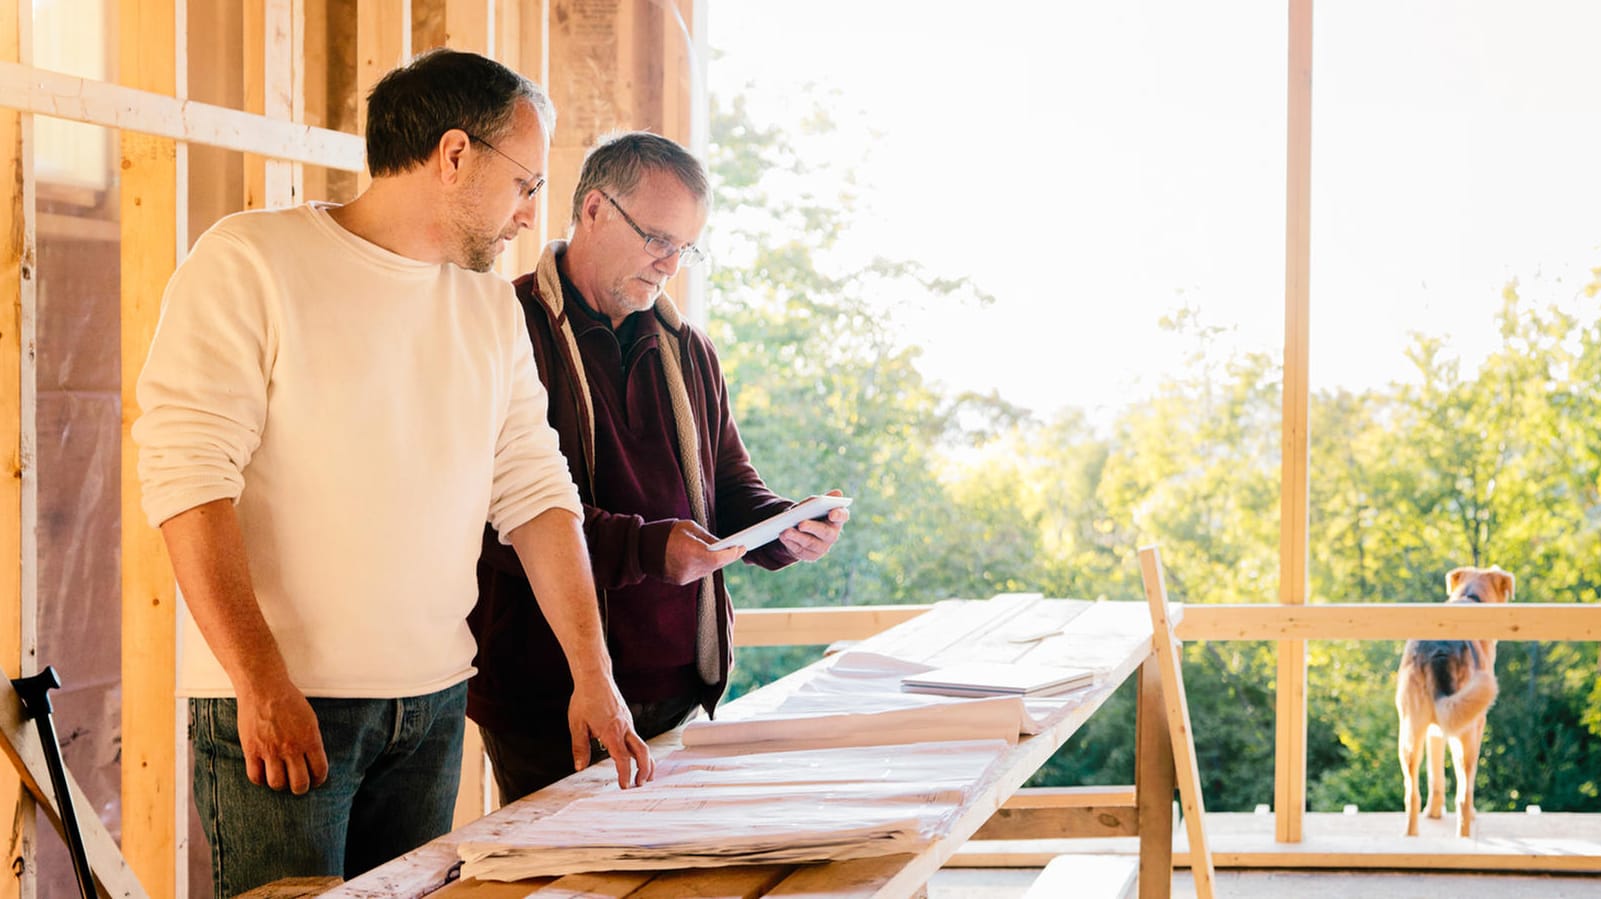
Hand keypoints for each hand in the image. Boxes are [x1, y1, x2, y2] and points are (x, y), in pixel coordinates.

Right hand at [236, 679, 328, 794]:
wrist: (264, 688)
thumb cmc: (288, 700)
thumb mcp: (309, 719)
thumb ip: (311, 740)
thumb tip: (313, 759)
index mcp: (310, 739)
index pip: (319, 770)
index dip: (319, 780)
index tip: (316, 781)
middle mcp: (291, 748)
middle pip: (299, 783)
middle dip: (301, 788)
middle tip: (299, 785)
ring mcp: (270, 751)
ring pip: (277, 783)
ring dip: (281, 785)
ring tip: (281, 781)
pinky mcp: (252, 750)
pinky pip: (255, 776)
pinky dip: (260, 780)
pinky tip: (263, 774)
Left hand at [568, 674, 653, 788]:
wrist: (595, 677)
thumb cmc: (585, 699)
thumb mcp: (577, 725)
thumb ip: (580, 747)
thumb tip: (579, 766)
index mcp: (612, 732)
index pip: (622, 758)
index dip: (625, 774)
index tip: (625, 786)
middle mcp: (624, 728)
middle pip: (642, 752)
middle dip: (644, 770)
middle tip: (640, 784)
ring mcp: (628, 723)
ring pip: (642, 745)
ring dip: (646, 762)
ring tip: (644, 776)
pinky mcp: (627, 719)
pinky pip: (637, 737)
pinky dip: (639, 751)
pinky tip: (634, 756)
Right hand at [662, 520, 744, 584]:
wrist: (640, 547)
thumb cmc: (666, 532)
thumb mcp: (689, 527)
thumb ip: (707, 537)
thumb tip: (721, 544)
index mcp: (692, 552)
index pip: (719, 558)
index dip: (733, 553)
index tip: (743, 547)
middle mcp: (689, 568)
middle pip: (715, 565)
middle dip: (727, 557)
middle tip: (738, 549)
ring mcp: (684, 577)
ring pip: (707, 571)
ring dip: (716, 563)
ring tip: (726, 554)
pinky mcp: (679, 581)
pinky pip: (697, 574)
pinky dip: (704, 566)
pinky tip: (709, 560)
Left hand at [778, 489, 850, 560]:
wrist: (799, 529)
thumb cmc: (810, 513)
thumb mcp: (812, 504)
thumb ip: (821, 499)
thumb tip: (837, 493)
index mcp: (836, 518)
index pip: (843, 516)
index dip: (839, 515)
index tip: (832, 513)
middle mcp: (833, 534)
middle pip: (825, 532)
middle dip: (812, 527)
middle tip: (801, 524)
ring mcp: (822, 547)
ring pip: (810, 543)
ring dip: (797, 537)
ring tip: (785, 531)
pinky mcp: (811, 555)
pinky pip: (800, 550)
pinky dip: (790, 543)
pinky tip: (783, 536)